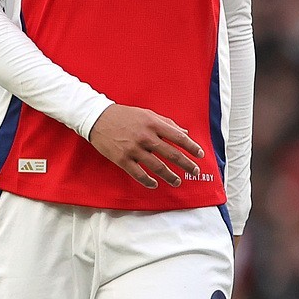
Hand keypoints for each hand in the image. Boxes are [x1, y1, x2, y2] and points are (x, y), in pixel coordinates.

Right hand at [89, 104, 203, 189]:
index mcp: (154, 124)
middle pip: (172, 154)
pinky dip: (148, 181)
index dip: (192, 147)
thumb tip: (185, 132)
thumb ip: (167, 124)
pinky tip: (155, 184)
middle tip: (195, 171)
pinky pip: (138, 174)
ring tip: (178, 181)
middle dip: (186, 164)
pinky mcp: (122, 159)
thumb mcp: (148, 114)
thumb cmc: (125, 116)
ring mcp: (133, 149)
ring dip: (170, 176)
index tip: (200, 154)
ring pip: (157, 167)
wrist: (97, 118)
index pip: (179, 137)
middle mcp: (146, 137)